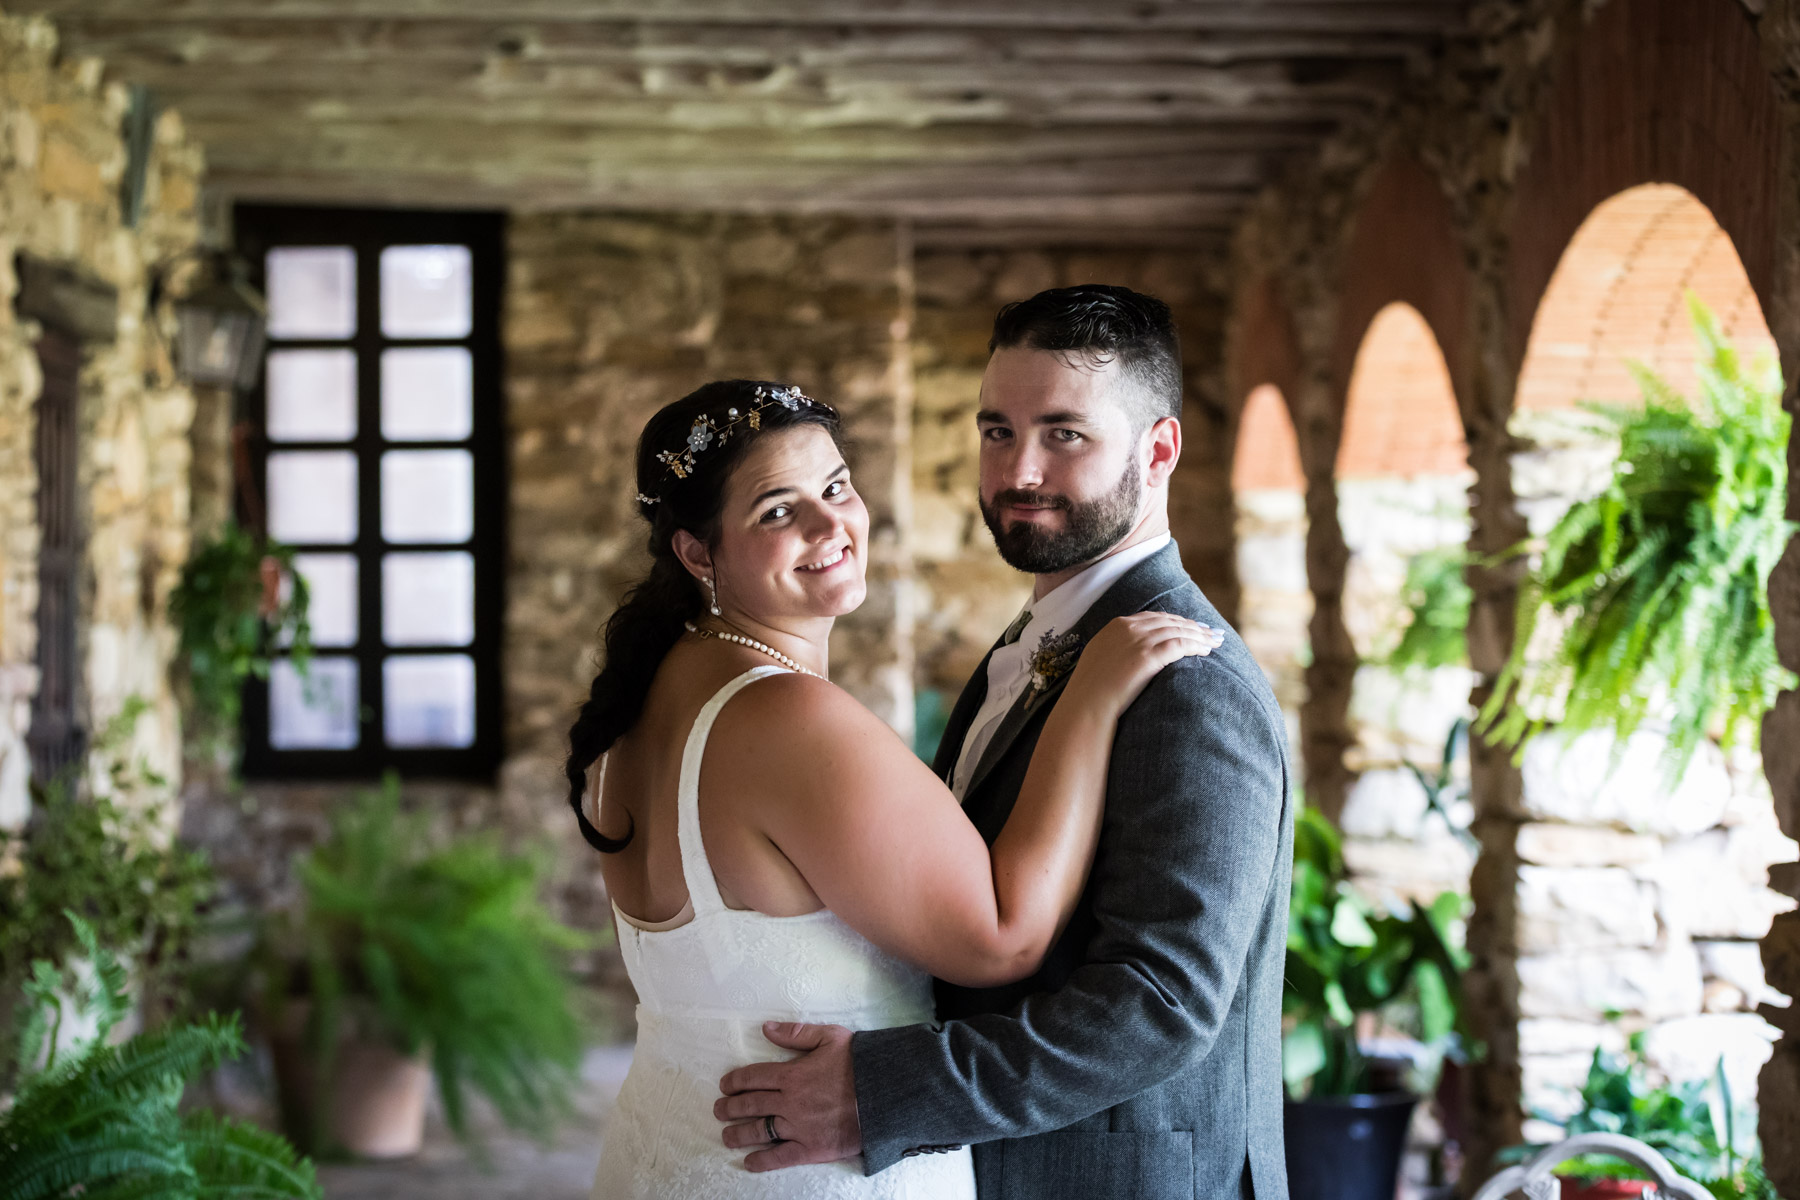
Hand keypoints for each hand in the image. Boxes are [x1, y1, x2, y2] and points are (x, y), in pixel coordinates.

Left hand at [715, 1022, 861, 1171]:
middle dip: (730, 1107)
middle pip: (751, 1105)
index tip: (724, 1086)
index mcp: (792, 1074)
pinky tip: (749, 1162)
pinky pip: (780, 1157)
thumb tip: (766, 1029)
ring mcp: (798, 1127)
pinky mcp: (810, 1148)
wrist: (885, 1094)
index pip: (753, 1077)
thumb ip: (796, 1033)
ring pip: (759, 1132)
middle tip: (719, 1109)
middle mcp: (789, 1102)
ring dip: (738, 1134)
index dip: (735, 1081)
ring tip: (726, 1136)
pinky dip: (762, 1161)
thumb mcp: (830, 1037)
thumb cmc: (860, 1063)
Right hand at [1068, 612, 1222, 718]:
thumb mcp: (1100, 658)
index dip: (1176, 621)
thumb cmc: (1091, 690)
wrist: (1086, 705)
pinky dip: (1196, 645)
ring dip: (1199, 635)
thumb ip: (1117, 648)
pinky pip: (1180, 645)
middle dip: (1193, 626)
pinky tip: (1207, 650)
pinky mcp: (1147, 656)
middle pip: (1170, 621)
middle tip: (1211, 631)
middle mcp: (1128, 628)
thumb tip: (1131, 653)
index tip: (1191, 626)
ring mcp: (1138, 641)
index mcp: (1116, 625)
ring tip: (1214, 641)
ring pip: (1178, 631)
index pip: (1155, 617)